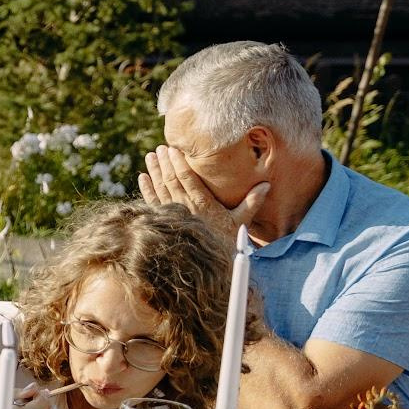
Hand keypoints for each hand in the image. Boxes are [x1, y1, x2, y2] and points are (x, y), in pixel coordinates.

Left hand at [138, 149, 267, 244]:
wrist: (210, 261)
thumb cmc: (226, 239)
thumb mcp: (241, 221)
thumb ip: (252, 202)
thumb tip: (267, 184)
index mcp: (203, 204)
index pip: (188, 178)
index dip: (179, 162)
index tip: (173, 149)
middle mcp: (185, 207)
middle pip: (171, 180)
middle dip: (165, 162)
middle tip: (160, 148)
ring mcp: (172, 214)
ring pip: (160, 188)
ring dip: (154, 171)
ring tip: (150, 156)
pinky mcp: (164, 221)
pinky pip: (152, 202)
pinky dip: (146, 189)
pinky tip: (142, 177)